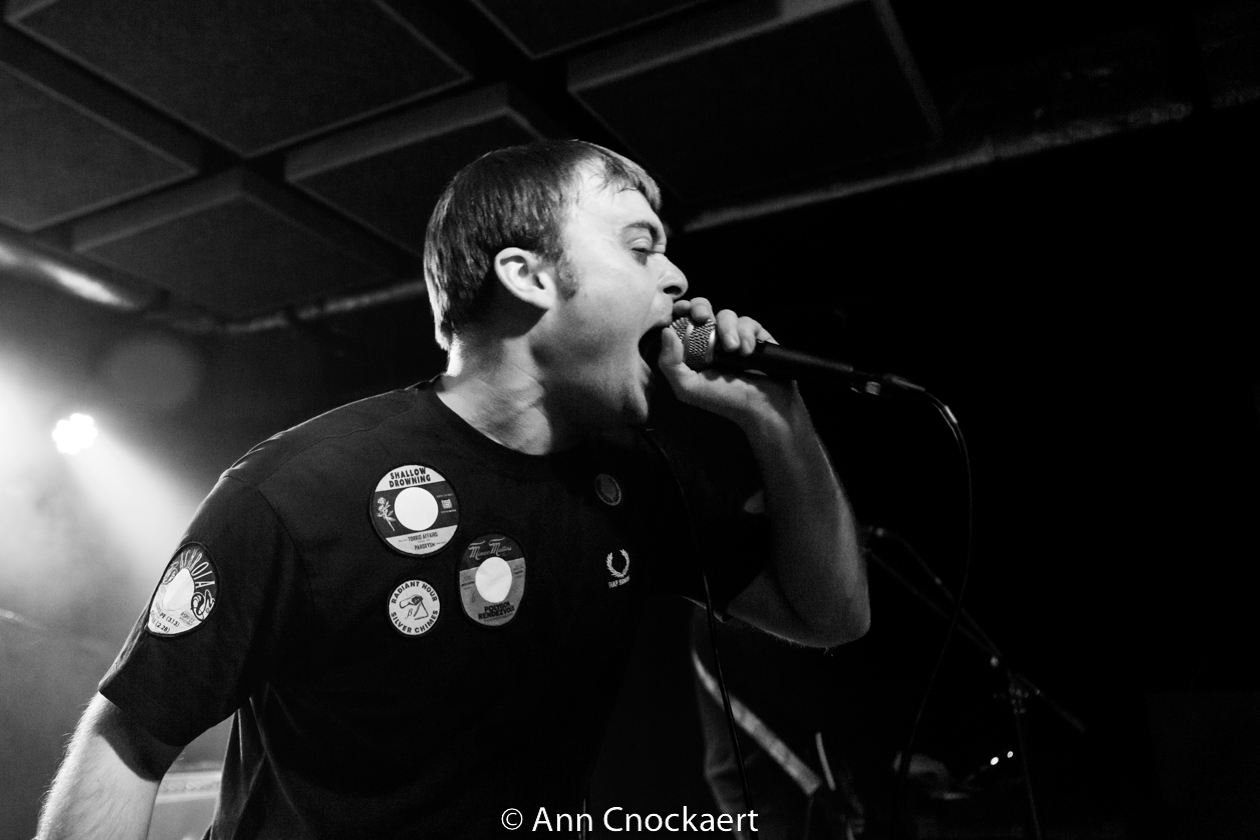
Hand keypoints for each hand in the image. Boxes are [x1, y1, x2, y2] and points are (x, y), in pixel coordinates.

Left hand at [657, 298, 797, 424]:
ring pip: (727, 314)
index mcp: (693, 349)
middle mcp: (713, 340)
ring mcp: (735, 336)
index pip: (683, 321)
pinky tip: (747, 352)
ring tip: (733, 350)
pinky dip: (747, 334)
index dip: (681, 310)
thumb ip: (670, 363)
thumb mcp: (688, 388)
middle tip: (703, 318)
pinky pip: (749, 322)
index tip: (682, 310)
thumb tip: (666, 331)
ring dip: (728, 329)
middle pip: (703, 308)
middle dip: (701, 307)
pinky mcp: (756, 336)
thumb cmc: (724, 401)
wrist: (763, 408)